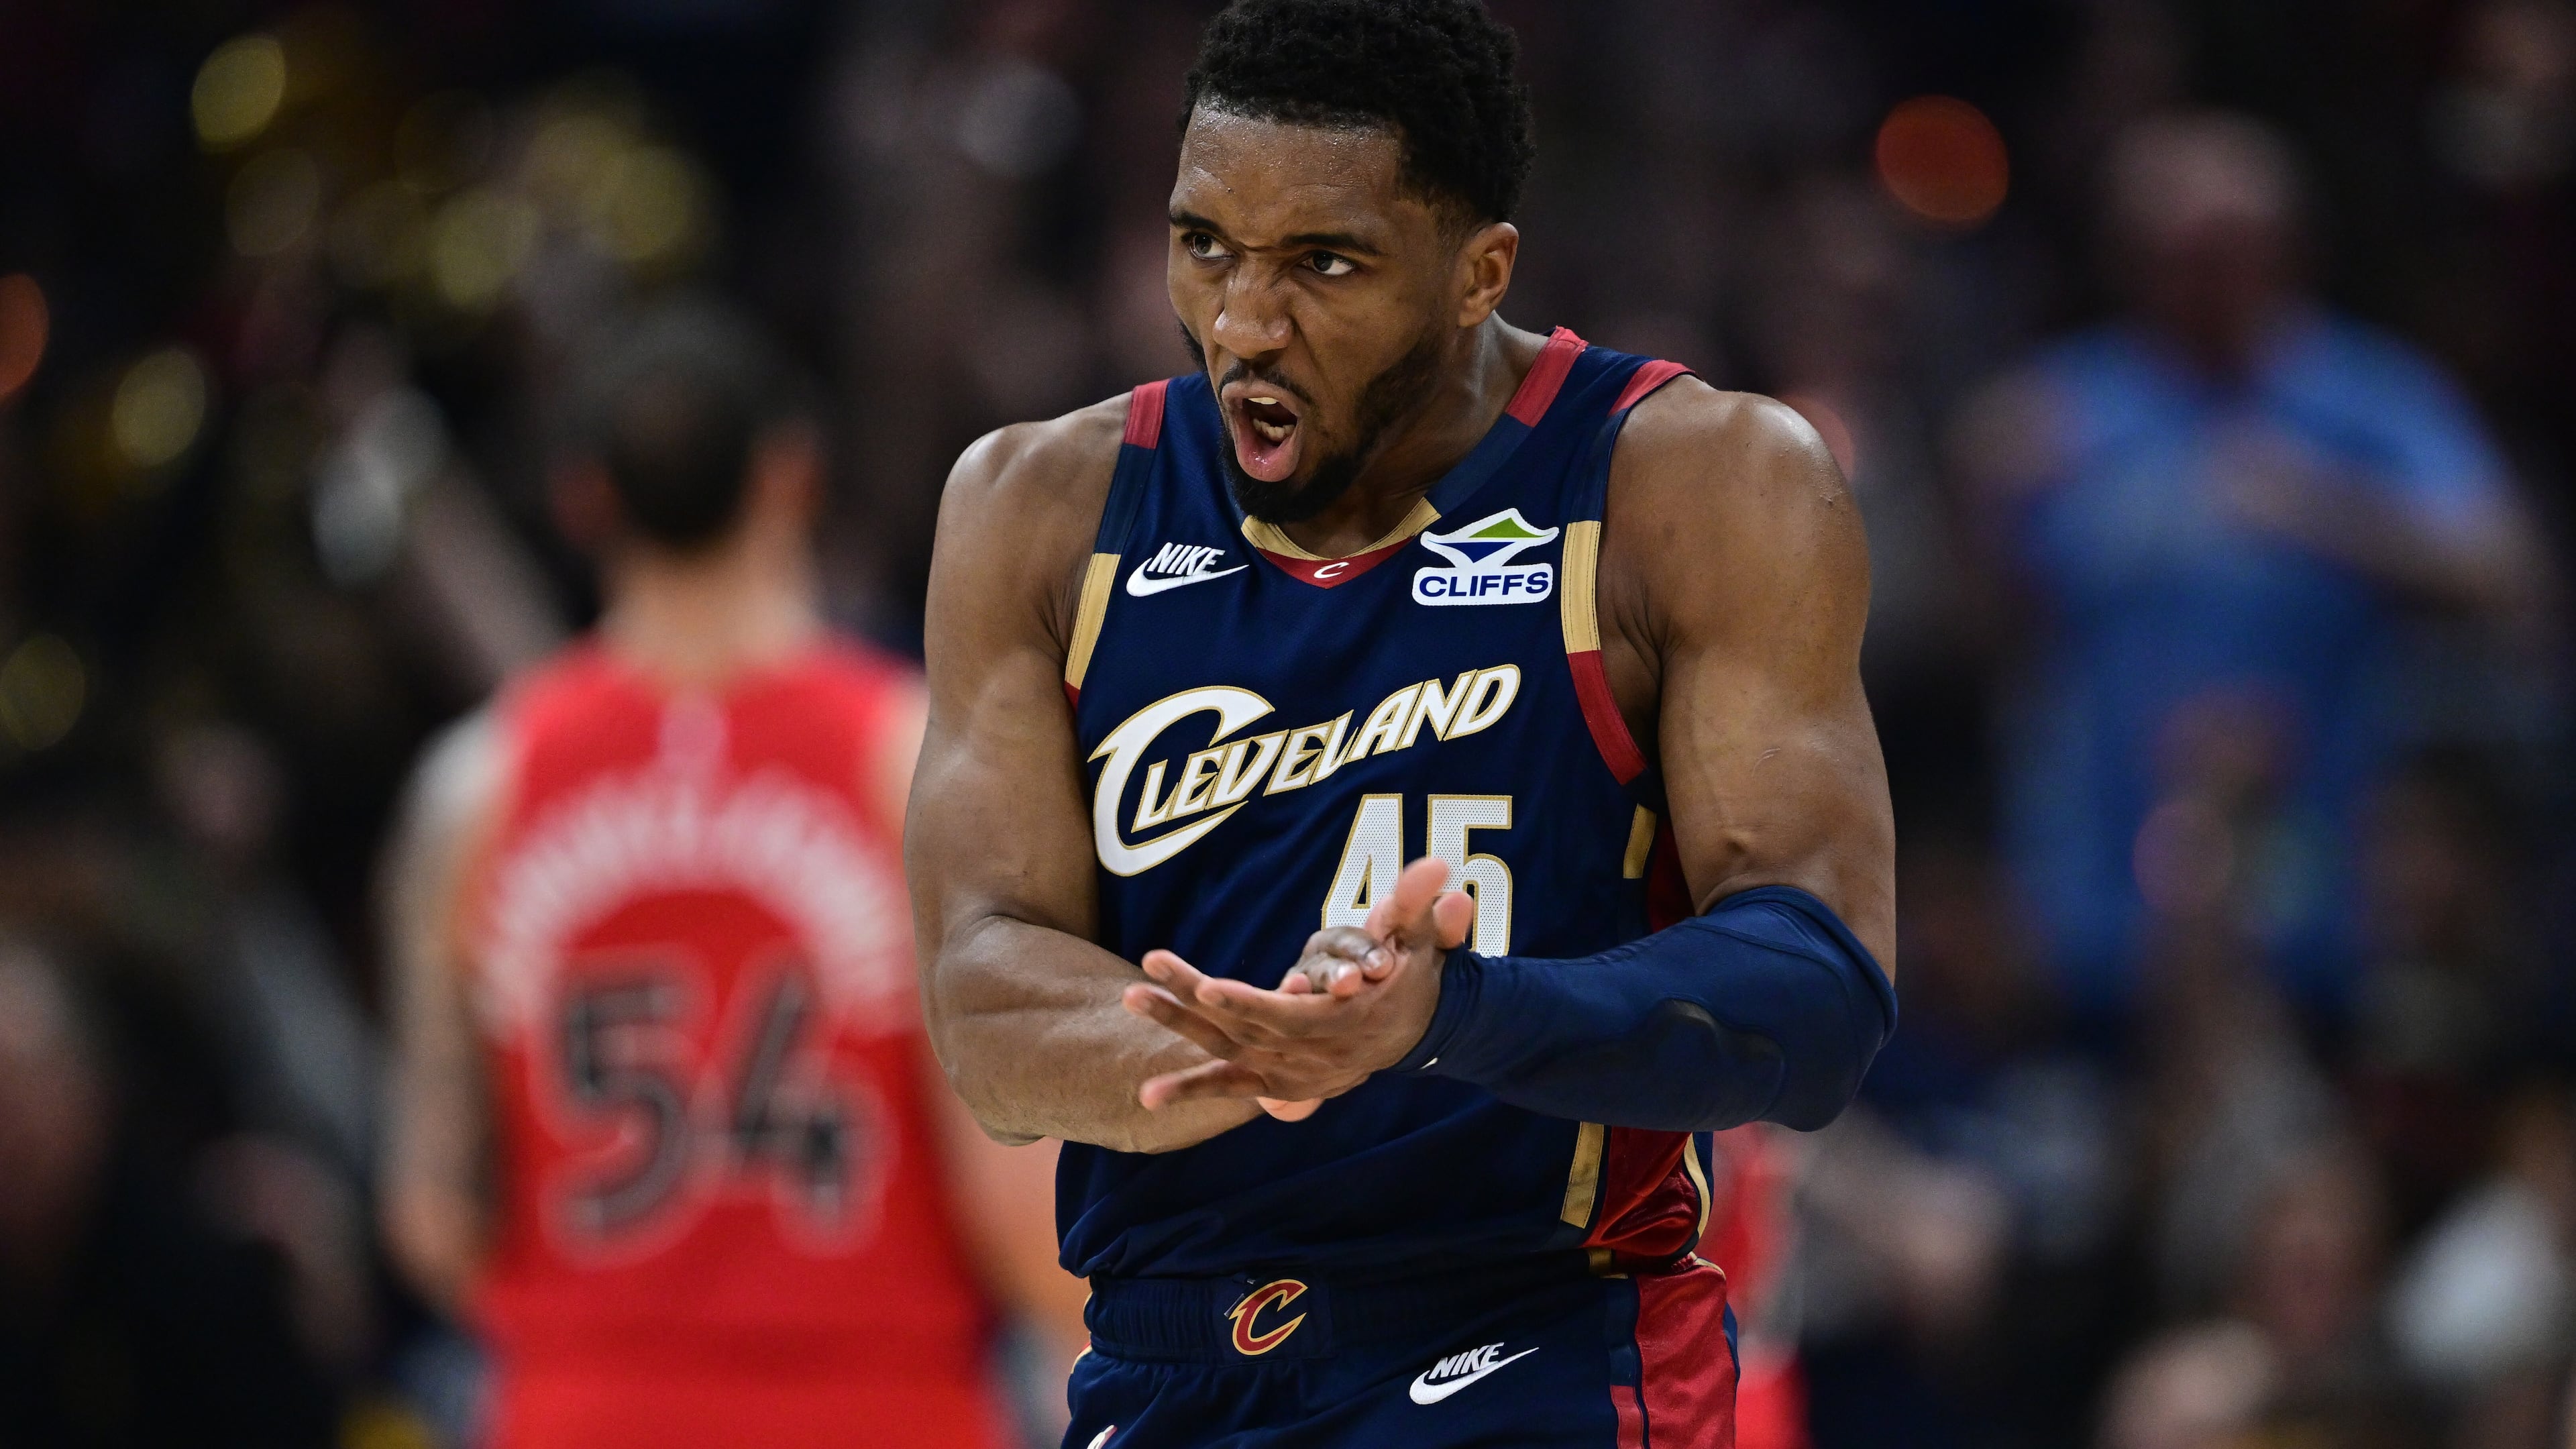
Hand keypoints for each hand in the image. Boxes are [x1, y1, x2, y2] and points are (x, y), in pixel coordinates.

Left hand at [1121, 858, 1473, 1118]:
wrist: (1412, 1035)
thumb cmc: (1410, 978)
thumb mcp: (1422, 944)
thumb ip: (1420, 909)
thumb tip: (1438, 869)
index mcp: (1341, 1022)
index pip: (1287, 1015)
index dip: (1246, 1003)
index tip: (1206, 988)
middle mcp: (1309, 1052)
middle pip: (1241, 1028)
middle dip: (1187, 1003)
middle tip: (1142, 976)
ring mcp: (1291, 1070)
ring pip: (1226, 1052)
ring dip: (1176, 1031)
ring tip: (1129, 1003)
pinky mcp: (1279, 1083)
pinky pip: (1232, 1088)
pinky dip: (1193, 1090)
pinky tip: (1148, 1096)